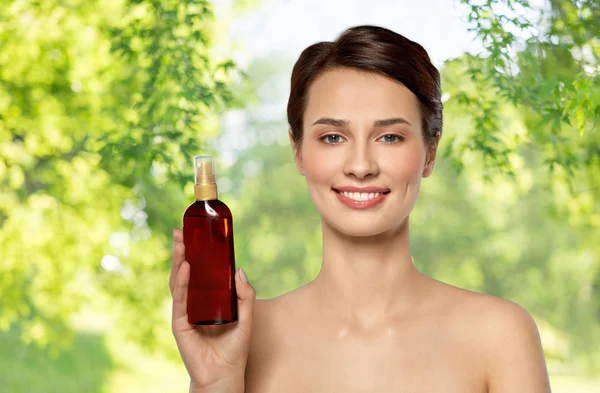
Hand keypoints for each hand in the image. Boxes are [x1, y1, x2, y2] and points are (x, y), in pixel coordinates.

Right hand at [170, 228, 254, 391]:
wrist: (224, 374)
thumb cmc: (235, 349)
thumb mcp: (247, 318)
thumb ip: (245, 296)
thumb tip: (239, 270)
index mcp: (208, 299)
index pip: (200, 272)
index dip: (196, 253)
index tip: (195, 234)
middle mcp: (194, 303)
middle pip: (185, 272)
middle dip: (182, 251)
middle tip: (180, 231)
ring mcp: (185, 312)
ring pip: (179, 282)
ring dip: (179, 262)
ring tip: (180, 243)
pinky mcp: (180, 323)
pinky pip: (180, 299)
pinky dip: (182, 282)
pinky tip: (186, 268)